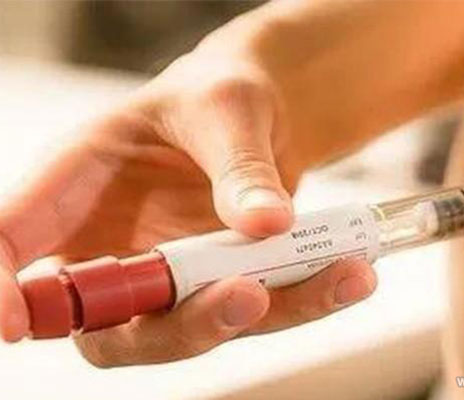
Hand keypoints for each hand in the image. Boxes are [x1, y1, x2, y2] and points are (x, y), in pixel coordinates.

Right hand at [0, 20, 376, 365]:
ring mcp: (164, 274)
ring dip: (263, 318)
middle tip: (245, 298)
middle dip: (172, 327)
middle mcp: (113, 244)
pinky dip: (304, 300)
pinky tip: (351, 274)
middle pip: (107, 322)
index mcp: (78, 184)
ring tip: (339, 275)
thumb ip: (238, 165)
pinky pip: (253, 310)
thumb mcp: (226, 108)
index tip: (11, 319)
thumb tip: (266, 223)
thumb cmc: (220, 96)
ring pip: (191, 329)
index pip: (12, 241)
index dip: (1, 289)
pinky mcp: (216, 285)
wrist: (261, 113)